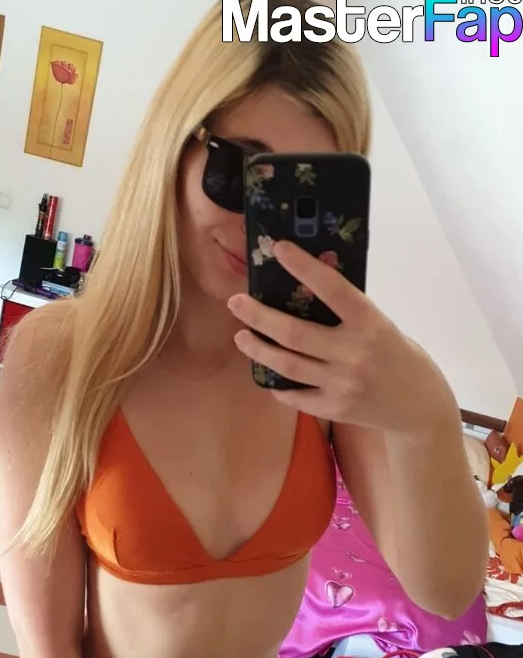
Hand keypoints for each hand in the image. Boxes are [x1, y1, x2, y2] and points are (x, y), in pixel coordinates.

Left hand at [229, 240, 454, 432]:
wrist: (420, 408)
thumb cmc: (400, 358)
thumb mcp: (382, 327)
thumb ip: (349, 315)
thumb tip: (306, 288)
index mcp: (370, 324)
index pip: (332, 288)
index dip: (304, 266)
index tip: (279, 248)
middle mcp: (354, 353)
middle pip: (293, 332)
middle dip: (258, 316)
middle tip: (235, 302)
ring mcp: (342, 384)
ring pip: (286, 364)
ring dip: (258, 349)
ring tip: (241, 336)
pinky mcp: (334, 409)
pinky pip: (295, 395)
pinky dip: (278, 384)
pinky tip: (266, 374)